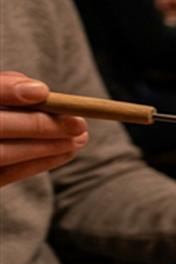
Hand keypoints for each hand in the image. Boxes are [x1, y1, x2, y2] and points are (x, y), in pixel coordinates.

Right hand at [0, 72, 88, 186]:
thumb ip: (3, 87)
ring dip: (44, 147)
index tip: (43, 91)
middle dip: (38, 125)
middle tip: (79, 123)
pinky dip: (35, 164)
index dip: (6, 90)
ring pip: (1, 154)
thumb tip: (38, 90)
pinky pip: (4, 176)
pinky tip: (64, 153)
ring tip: (79, 139)